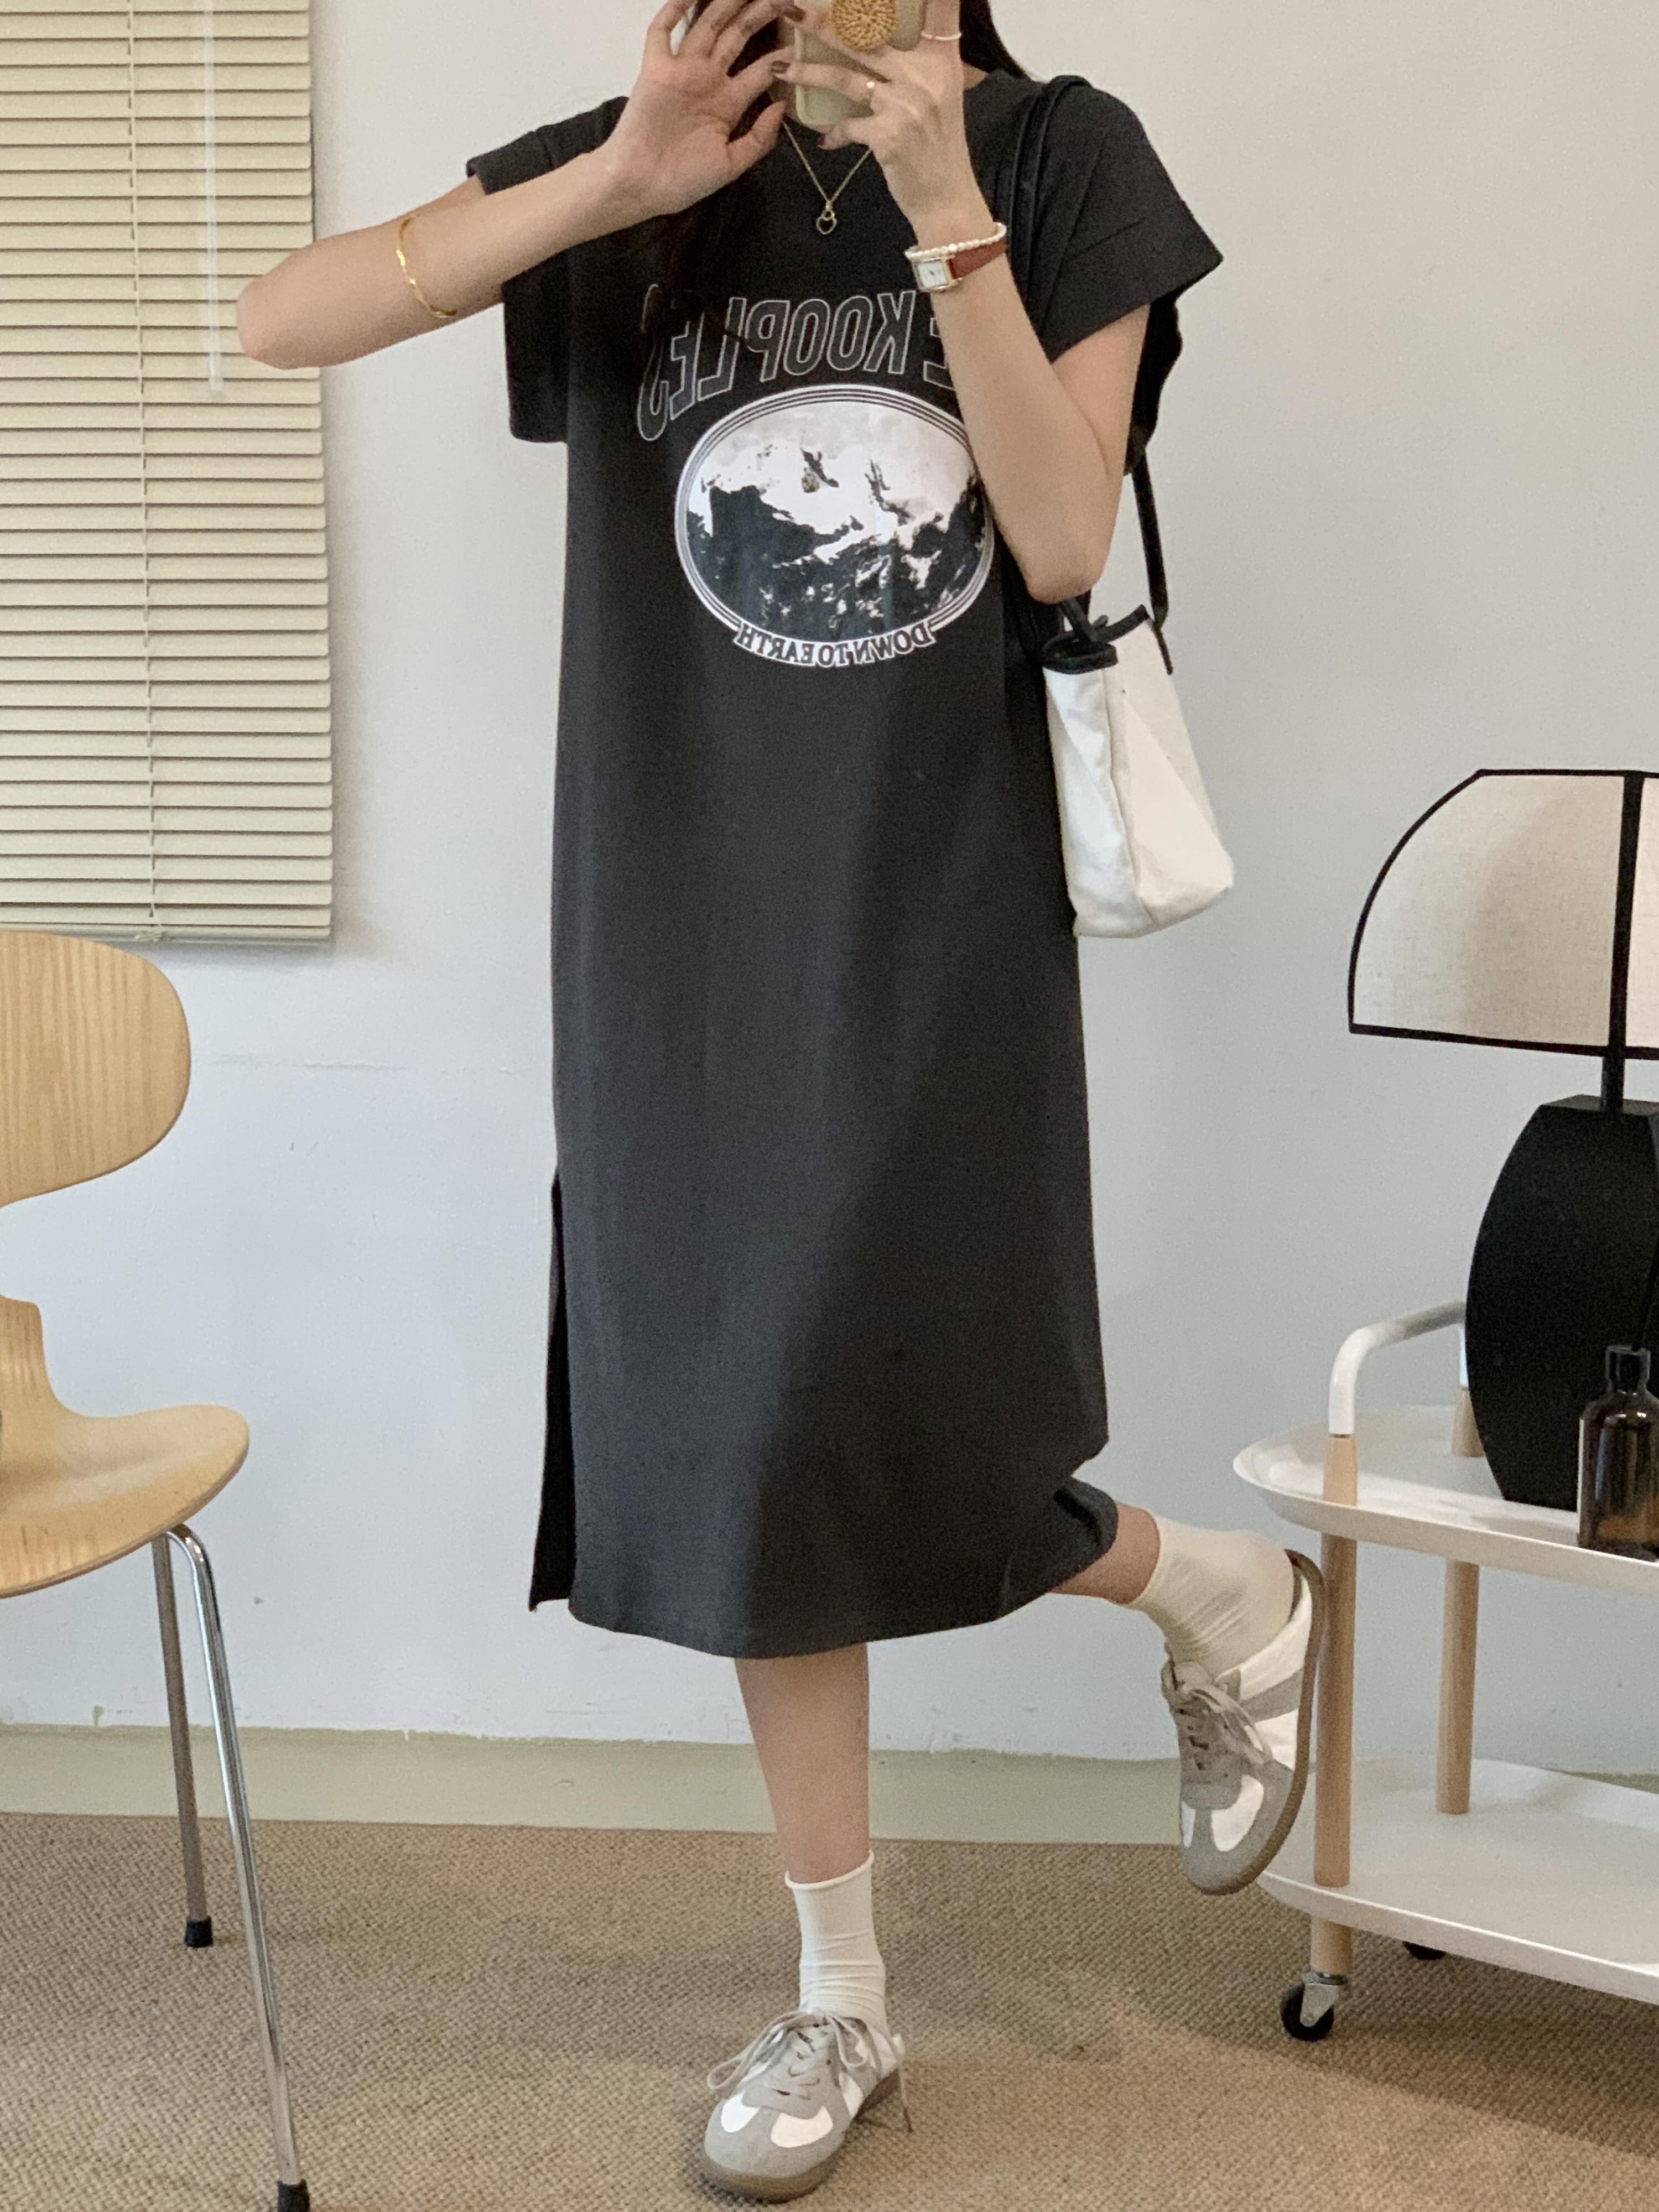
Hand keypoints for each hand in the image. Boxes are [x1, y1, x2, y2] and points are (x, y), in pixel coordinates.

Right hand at [598, 0, 797, 224]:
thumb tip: (782, 108)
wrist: (641, 187)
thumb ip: (758, 139)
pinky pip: (662, 31)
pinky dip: (673, 9)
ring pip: (707, 25)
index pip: (760, 70)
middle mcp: (707, 80)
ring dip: (726, 3)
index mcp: (728, 104)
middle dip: (759, 13)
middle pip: (737, 37)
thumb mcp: (731, 165)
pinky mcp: (655, 69)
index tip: (800, 33)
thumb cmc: (683, 181)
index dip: (781, 53)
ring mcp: (682, 71)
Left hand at [776, 0, 993, 238]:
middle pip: (867, 36)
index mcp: (942, 59)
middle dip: (823, 21)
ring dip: (807, 72)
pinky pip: (846, 125)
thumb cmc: (941, 146)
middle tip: (790, 6)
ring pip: (844, 77)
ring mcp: (904, 104)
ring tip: (779, 67)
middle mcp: (924, 75)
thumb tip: (888, 39)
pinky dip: (833, 133)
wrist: (947, 198)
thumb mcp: (944, 94)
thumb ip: (924, 60)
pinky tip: (823, 139)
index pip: (940, 9)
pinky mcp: (887, 135)